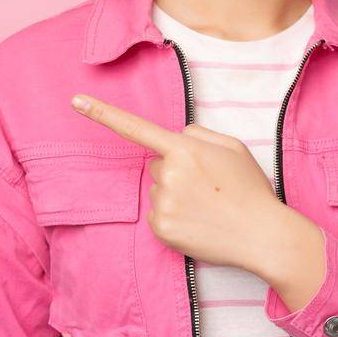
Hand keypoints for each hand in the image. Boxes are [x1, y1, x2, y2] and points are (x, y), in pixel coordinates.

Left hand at [70, 93, 295, 273]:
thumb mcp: (234, 148)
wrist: (261, 234)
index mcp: (185, 149)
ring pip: (158, 190)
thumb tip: (177, 137)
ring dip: (177, 195)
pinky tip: (199, 221)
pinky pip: (157, 214)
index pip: (137, 128)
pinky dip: (174, 217)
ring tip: (208, 205)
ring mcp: (162, 203)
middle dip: (177, 170)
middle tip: (209, 185)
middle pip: (158, 165)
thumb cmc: (250, 189)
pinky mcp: (160, 228)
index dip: (103, 114)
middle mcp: (168, 174)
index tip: (76, 101)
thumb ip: (201, 135)